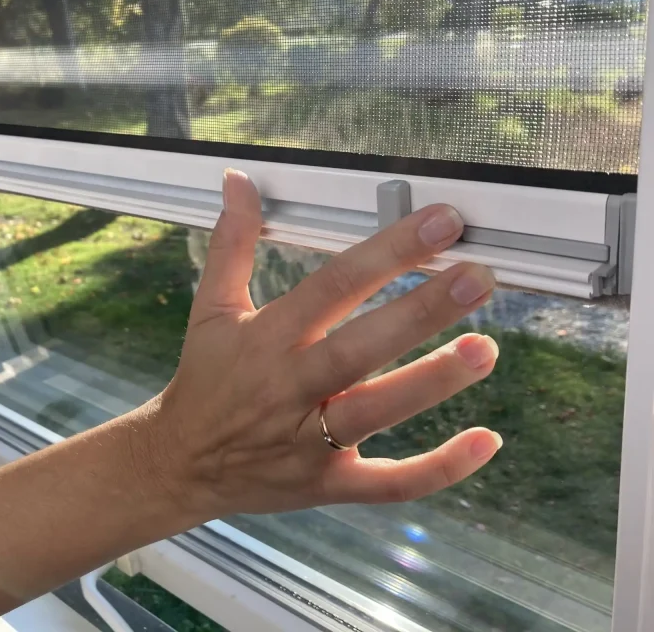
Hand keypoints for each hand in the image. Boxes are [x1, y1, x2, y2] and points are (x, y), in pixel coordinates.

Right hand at [148, 169, 500, 520]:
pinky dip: (438, 470)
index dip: (387, 252)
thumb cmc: (205, 379)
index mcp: (267, 338)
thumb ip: (232, 242)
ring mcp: (309, 441)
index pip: (333, 286)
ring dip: (431, 382)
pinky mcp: (326, 485)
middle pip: (360, 347)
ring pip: (376, 412)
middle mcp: (289, 387)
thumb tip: (238, 181)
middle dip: (421, 311)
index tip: (439, 223)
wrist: (181, 463)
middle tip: (477, 277)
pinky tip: (486, 442)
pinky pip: (387, 484)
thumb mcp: (211, 307)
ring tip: (484, 349)